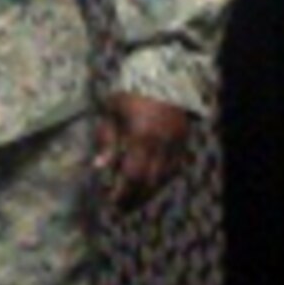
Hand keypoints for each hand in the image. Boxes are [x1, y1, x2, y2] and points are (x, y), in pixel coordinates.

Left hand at [93, 93, 190, 210]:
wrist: (165, 76)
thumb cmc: (132, 93)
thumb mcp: (113, 112)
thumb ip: (107, 139)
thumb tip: (99, 166)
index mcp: (141, 137)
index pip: (133, 175)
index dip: (123, 193)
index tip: (113, 202)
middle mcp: (161, 144)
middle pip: (149, 182)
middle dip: (135, 198)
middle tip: (122, 208)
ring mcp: (176, 145)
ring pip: (164, 178)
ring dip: (149, 192)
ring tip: (134, 200)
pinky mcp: (184, 142)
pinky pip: (175, 169)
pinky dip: (162, 180)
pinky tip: (151, 184)